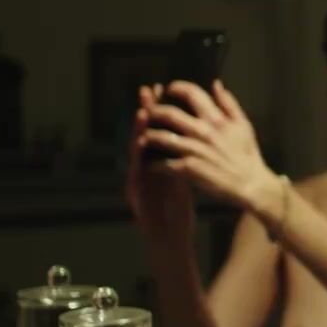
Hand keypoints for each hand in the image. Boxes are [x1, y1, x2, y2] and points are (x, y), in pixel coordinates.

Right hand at [126, 84, 194, 244]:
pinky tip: (139, 151)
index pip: (158, 131)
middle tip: (148, 92)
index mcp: (158, 162)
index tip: (163, 89)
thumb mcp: (180, 177)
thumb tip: (190, 133)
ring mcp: (138, 181)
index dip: (158, 110)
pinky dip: (137, 163)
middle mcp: (145, 167)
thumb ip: (182, 155)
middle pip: (145, 135)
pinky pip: (137, 177)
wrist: (170, 238)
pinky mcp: (136, 197)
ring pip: (137, 153)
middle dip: (146, 113)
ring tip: (143, 114)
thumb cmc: (176, 209)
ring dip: (139, 133)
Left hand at [138, 80, 281, 215]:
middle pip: (170, 114)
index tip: (169, 89)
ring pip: (162, 137)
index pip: (192, 93)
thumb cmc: (247, 154)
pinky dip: (155, 163)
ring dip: (149, 136)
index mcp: (216, 119)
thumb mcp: (243, 125)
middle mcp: (204, 131)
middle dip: (154, 110)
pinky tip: (152, 164)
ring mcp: (195, 150)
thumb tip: (216, 84)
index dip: (177, 87)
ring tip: (144, 138)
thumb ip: (229, 103)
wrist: (251, 184)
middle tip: (148, 112)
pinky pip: (165, 163)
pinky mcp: (189, 168)